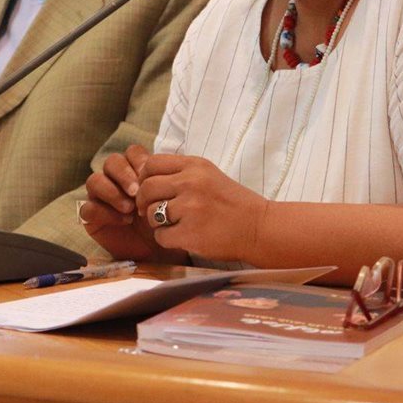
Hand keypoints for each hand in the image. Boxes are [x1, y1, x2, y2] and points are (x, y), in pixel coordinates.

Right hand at [81, 145, 173, 260]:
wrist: (161, 252)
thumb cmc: (166, 223)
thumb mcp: (168, 200)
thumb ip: (161, 181)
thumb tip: (154, 168)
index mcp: (136, 171)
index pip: (131, 152)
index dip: (139, 160)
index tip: (151, 177)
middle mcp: (116, 180)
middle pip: (111, 162)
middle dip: (124, 174)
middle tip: (137, 192)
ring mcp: (101, 198)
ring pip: (94, 180)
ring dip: (112, 192)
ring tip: (129, 208)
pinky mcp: (92, 218)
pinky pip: (87, 208)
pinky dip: (104, 213)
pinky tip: (123, 221)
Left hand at [136, 154, 267, 262]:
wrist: (259, 228)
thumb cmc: (232, 203)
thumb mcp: (208, 175)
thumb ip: (180, 173)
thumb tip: (145, 177)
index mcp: (195, 165)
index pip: (151, 163)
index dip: (144, 178)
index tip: (150, 190)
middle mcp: (191, 183)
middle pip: (146, 188)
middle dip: (143, 201)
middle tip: (149, 211)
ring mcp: (190, 208)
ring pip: (151, 213)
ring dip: (156, 222)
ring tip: (172, 224)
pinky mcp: (190, 233)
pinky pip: (161, 236)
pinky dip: (167, 239)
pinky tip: (181, 237)